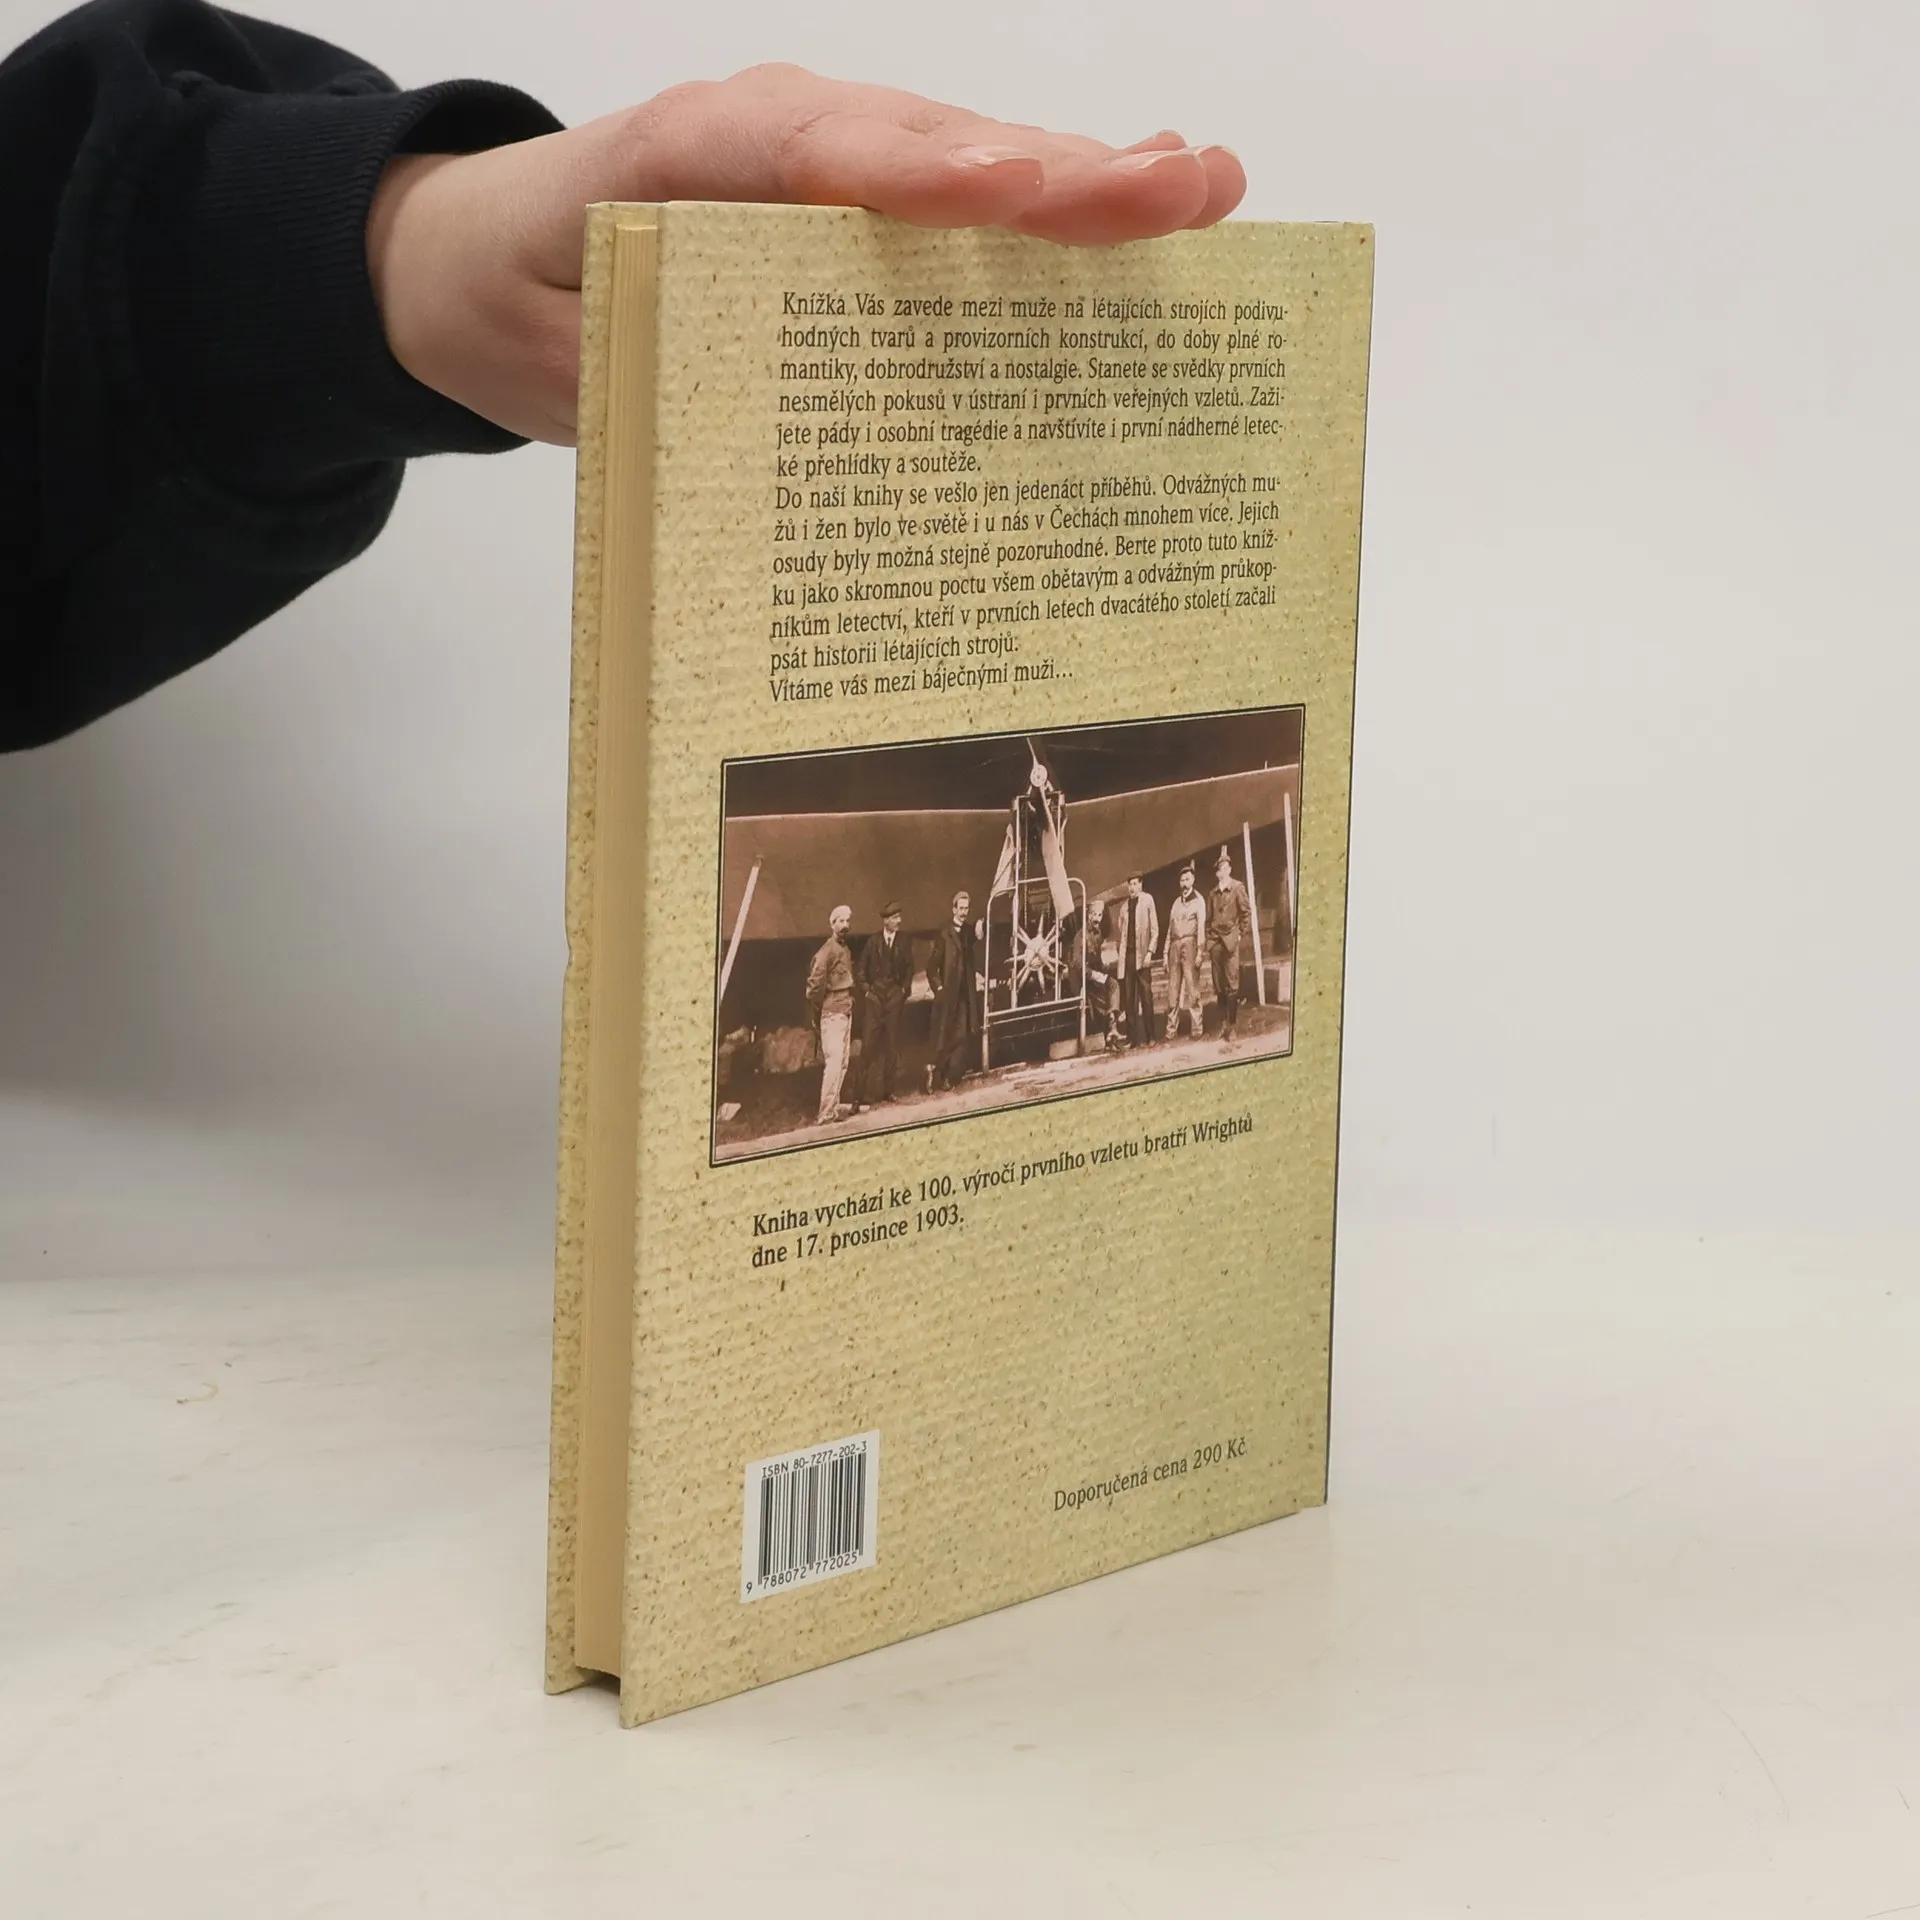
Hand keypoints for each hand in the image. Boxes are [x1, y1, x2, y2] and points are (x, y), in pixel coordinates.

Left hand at [367, 65, 1244, 442]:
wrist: (478, 261)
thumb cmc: (516, 303)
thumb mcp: (553, 362)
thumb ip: (651, 380)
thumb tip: (770, 436)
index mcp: (689, 162)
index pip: (813, 153)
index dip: (916, 173)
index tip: (1010, 193)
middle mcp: (777, 141)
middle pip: (929, 147)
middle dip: (1057, 172)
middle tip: (1179, 192)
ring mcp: (827, 167)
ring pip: (967, 164)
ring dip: (1086, 181)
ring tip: (1204, 194)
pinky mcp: (854, 208)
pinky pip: (961, 206)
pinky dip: (1052, 215)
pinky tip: (1145, 217)